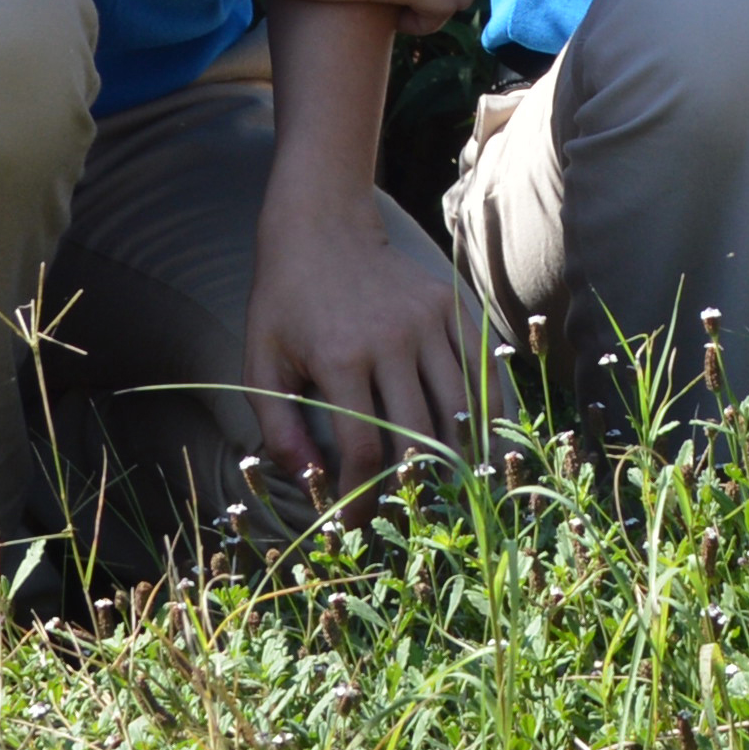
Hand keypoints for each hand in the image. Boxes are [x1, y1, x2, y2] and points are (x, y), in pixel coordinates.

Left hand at [244, 175, 478, 492]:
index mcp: (340, 357)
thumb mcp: (261, 362)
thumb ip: (278, 428)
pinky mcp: (451, 306)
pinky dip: (487, 410)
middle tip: (413, 519)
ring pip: (460, 407)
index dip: (364, 498)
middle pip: (420, 436)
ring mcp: (428, 321)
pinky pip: (481, 368)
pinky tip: (485, 442)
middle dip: (417, 489)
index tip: (359, 524)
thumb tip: (311, 483)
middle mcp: (391, 340)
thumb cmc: (284, 300)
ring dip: (461, 458)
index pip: (365, 449)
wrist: (322, 224)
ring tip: (455, 493)